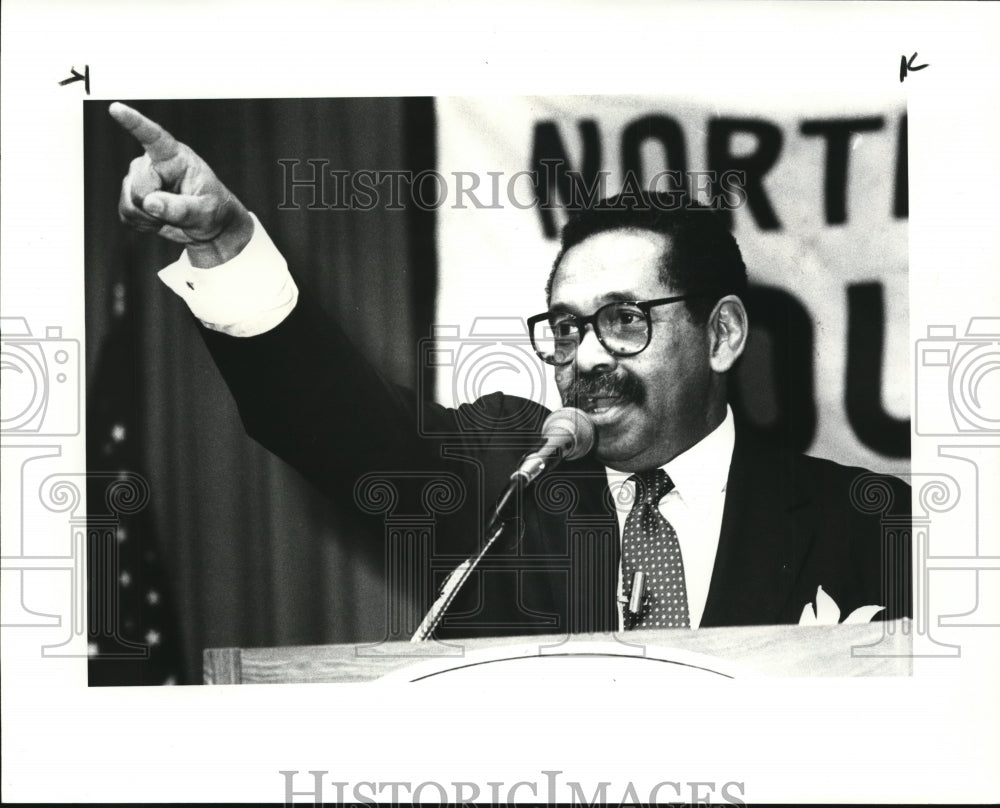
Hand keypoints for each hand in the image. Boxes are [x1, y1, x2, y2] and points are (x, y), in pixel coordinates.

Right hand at [110, 102, 253, 267]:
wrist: (209, 227)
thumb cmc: (213, 211)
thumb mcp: (205, 211)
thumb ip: (181, 208)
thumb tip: (149, 202)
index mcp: (175, 157)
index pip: (153, 137)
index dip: (134, 123)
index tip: (116, 108)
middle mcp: (152, 163)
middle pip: (139, 186)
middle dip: (156, 205)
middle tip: (180, 210)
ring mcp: (138, 179)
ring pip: (130, 202)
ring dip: (151, 218)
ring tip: (171, 214)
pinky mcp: (131, 197)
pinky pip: (126, 215)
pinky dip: (143, 225)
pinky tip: (159, 220)